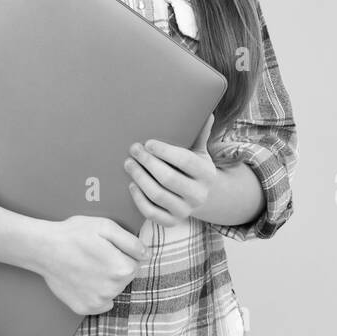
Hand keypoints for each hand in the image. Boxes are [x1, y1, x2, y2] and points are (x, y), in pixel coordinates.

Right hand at [36, 215, 148, 315]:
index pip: (136, 263)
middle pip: (125, 277)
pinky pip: (101, 303)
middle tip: (95, 254)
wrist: (44, 248)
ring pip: (113, 289)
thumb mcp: (106, 226)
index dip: (123, 253)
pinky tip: (83, 279)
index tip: (107, 247)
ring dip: (106, 280)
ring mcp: (98, 301)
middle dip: (115, 266)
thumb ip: (132, 242)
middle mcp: (113, 290)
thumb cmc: (74, 234)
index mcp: (122, 269)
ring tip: (87, 266)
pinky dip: (96, 293)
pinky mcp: (85, 308)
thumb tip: (147, 255)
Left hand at [124, 113, 217, 228]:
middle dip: (147, 162)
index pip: (184, 160)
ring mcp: (185, 211)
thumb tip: (208, 113)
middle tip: (133, 149)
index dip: (164, 151)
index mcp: (206, 173)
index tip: (148, 143)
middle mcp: (198, 195)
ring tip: (128, 164)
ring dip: (139, 178)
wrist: (202, 197)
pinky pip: (151, 213)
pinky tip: (131, 185)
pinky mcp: (172, 222)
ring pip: (157, 195)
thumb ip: (200, 134)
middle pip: (168, 178)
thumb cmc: (194, 168)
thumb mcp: (200, 151)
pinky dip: (139, 199)